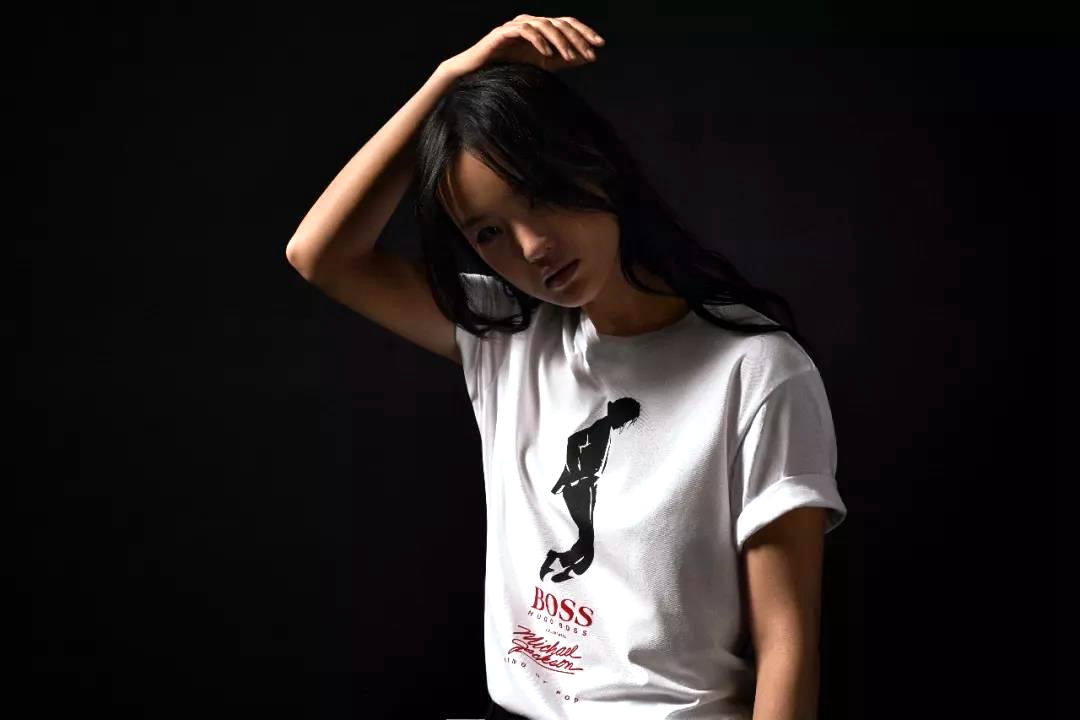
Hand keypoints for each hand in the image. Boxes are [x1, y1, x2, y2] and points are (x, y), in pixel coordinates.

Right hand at [441, 14, 604, 77]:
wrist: (477, 73)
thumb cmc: (510, 68)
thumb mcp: (543, 65)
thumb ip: (564, 60)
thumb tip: (587, 58)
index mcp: (541, 27)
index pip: (567, 24)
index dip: (584, 32)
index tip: (600, 45)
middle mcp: (530, 21)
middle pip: (559, 23)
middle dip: (577, 38)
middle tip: (590, 53)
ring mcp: (516, 25)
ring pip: (544, 25)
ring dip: (560, 42)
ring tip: (569, 58)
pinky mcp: (503, 32)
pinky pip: (525, 31)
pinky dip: (538, 41)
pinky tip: (547, 55)